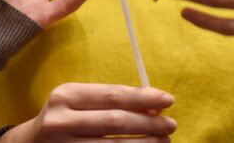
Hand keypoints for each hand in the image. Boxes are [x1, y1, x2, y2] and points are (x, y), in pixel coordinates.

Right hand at [5, 82, 175, 141]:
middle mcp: (62, 121)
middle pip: (116, 122)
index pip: (111, 95)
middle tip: (172, 124)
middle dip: (149, 123)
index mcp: (65, 96)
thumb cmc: (62, 119)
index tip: (167, 99)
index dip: (142, 97)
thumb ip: (107, 101)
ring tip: (164, 141)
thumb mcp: (76, 102)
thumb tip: (151, 104)